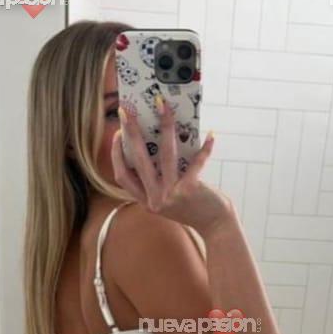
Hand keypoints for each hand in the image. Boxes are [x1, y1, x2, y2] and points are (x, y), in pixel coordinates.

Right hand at [110, 97, 233, 237]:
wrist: (216, 227)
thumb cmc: (195, 207)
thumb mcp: (171, 197)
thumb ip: (161, 178)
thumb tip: (157, 141)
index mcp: (147, 201)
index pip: (122, 176)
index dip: (116, 154)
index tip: (117, 134)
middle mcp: (155, 199)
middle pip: (138, 160)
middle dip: (131, 132)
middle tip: (127, 111)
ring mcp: (171, 195)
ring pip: (165, 154)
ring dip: (165, 126)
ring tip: (164, 107)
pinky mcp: (189, 190)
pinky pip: (195, 162)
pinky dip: (204, 148)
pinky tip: (211, 135)